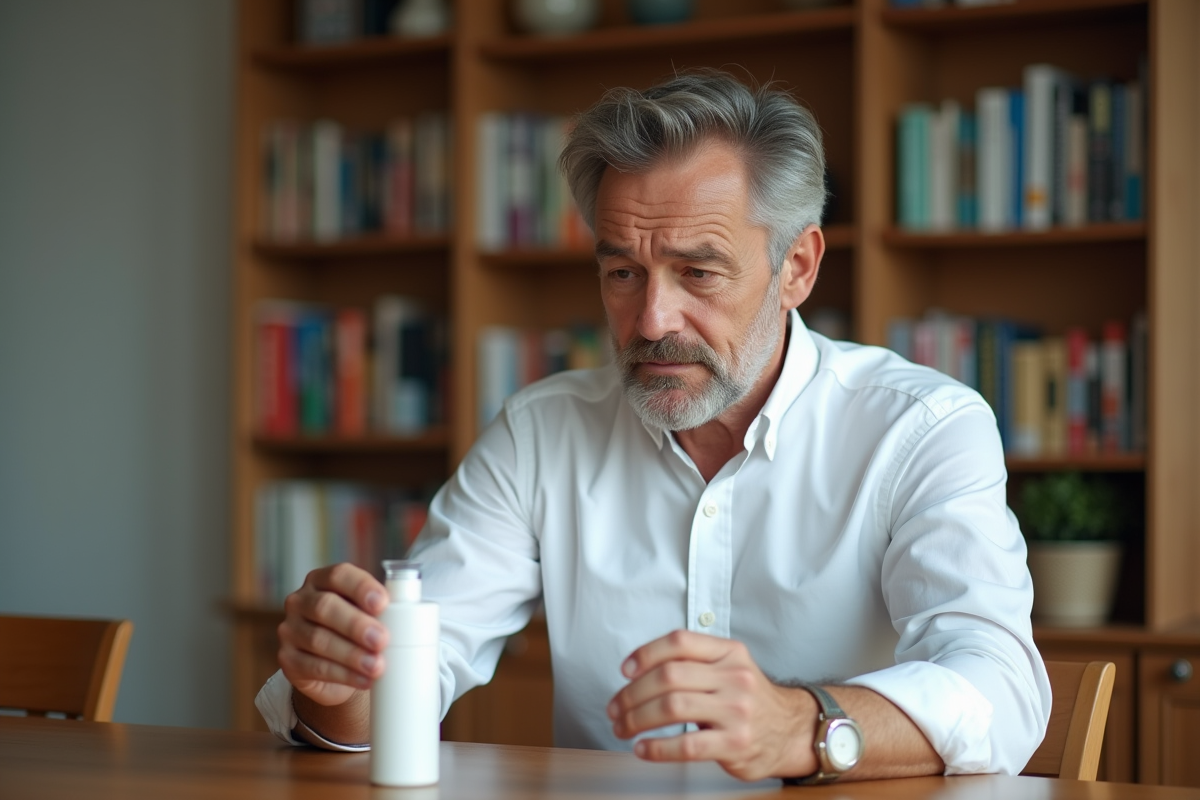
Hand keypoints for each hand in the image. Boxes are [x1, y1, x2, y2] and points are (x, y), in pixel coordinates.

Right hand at [277, 563, 389, 706]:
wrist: (337, 667)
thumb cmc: (358, 630)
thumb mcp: (367, 613)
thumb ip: (383, 608)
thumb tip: (411, 614)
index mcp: (322, 580)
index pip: (339, 575)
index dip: (361, 587)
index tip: (383, 603)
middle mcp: (301, 600)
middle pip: (325, 607)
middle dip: (356, 624)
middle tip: (382, 640)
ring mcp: (290, 630)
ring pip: (319, 640)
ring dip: (352, 654)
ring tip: (377, 666)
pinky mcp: (288, 659)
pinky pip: (314, 667)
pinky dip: (343, 675)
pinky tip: (364, 679)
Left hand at [607, 629, 816, 781]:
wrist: (791, 730)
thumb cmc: (749, 699)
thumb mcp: (730, 666)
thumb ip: (694, 660)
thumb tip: (639, 668)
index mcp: (729, 652)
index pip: (680, 641)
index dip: (646, 653)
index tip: (625, 670)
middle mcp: (734, 677)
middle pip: (669, 676)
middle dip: (632, 693)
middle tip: (615, 708)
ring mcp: (736, 711)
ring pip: (672, 707)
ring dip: (637, 719)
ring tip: (623, 727)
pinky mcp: (735, 744)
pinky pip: (687, 745)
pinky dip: (657, 748)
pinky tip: (643, 748)